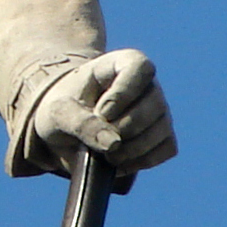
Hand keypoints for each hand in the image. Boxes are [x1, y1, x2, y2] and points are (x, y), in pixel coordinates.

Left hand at [29, 49, 176, 175]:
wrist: (65, 128)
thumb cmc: (63, 110)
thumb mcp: (59, 113)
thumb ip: (82, 124)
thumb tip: (114, 143)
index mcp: (120, 64)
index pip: (140, 67)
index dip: (123, 92)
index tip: (101, 112)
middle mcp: (146, 84)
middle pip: (154, 103)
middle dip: (125, 127)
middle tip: (98, 139)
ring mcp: (158, 110)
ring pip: (162, 128)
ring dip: (134, 148)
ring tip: (107, 155)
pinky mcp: (162, 135)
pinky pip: (167, 148)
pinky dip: (144, 160)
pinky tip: (120, 162)